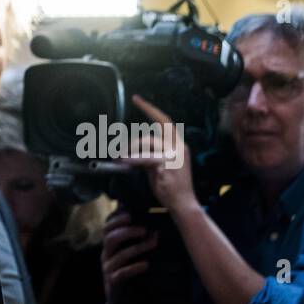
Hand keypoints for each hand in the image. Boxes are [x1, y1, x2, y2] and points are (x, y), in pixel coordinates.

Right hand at [101, 208, 157, 303]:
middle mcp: (106, 254)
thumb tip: (147, 218)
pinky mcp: (113, 281)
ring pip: (119, 255)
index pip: (107, 227)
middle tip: (144, 229)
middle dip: (127, 231)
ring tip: (153, 243)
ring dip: (137, 248)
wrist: (123, 296)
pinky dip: (135, 267)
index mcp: (109, 245)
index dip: (116, 219)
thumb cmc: (128, 269)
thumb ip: (134, 237)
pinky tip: (146, 265)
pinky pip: (122, 273)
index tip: (131, 213)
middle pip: (110, 237)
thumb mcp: (129, 251)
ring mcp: (108, 268)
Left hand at [125, 95, 196, 213]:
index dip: (153, 110)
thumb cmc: (170, 186)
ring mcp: (174, 155)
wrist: (183, 204)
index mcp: (179, 145)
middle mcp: (179, 147)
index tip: (139, 100)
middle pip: (163, 122)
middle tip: (135, 99)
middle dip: (149, 108)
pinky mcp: (166, 165)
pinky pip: (145, 158)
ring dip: (130, 147)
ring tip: (120, 155)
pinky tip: (122, 161)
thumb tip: (134, 148)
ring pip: (147, 141)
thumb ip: (152, 153)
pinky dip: (132, 160)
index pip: (166, 122)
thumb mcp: (161, 165)